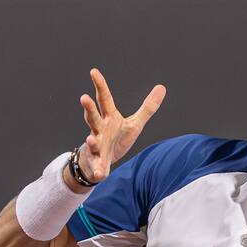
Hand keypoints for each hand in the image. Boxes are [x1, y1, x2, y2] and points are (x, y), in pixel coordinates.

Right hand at [75, 68, 165, 183]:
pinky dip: (100, 170)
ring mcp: (97, 146)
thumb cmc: (116, 139)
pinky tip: (101, 174)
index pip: (104, 99)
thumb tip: (162, 87)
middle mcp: (99, 130)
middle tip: (84, 97)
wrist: (100, 161)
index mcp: (108, 118)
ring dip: (91, 140)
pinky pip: (98, 167)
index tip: (93, 71)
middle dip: (88, 109)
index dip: (99, 85)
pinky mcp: (98, 163)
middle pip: (93, 117)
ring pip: (92, 141)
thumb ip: (148, 107)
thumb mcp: (134, 123)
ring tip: (90, 139)